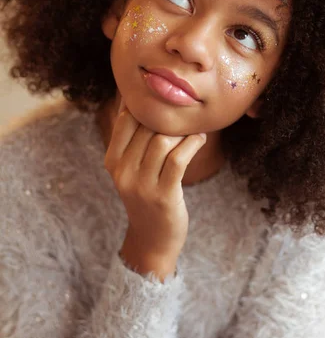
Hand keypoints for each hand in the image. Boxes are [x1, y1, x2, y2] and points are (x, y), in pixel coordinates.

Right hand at [104, 97, 206, 272]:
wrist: (152, 238)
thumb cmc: (146, 194)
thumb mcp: (130, 168)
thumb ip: (134, 138)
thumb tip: (141, 99)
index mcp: (112, 160)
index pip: (127, 118)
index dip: (148, 104)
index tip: (166, 99)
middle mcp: (123, 171)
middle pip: (147, 127)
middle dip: (170, 118)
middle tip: (186, 114)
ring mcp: (142, 185)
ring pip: (163, 140)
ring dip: (183, 131)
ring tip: (193, 129)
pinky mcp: (164, 195)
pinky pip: (179, 158)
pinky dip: (192, 143)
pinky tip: (199, 139)